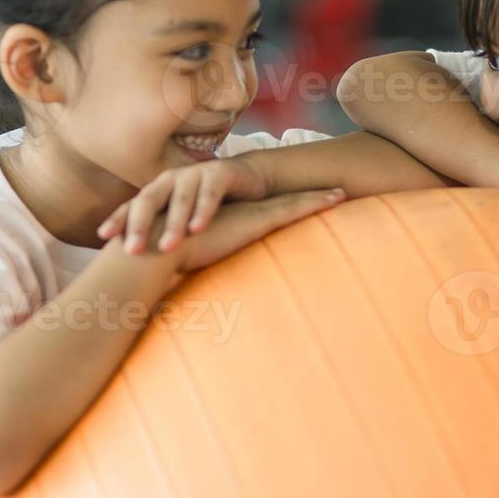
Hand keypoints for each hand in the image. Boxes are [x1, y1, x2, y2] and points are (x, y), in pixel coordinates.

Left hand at [99, 156, 294, 254]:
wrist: (247, 180)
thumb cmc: (207, 205)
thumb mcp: (180, 218)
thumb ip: (160, 233)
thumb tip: (132, 268)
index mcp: (157, 191)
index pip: (132, 206)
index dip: (118, 219)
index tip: (103, 238)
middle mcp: (171, 180)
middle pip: (149, 200)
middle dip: (139, 225)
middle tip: (133, 250)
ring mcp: (195, 174)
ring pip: (179, 199)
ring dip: (172, 223)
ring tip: (167, 246)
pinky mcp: (220, 173)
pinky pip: (209, 193)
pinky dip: (203, 210)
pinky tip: (198, 228)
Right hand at [159, 189, 346, 281]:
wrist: (157, 247)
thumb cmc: (163, 260)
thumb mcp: (185, 265)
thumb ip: (192, 272)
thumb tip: (178, 305)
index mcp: (228, 221)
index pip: (261, 212)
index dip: (283, 207)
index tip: (301, 204)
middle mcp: (242, 212)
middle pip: (282, 202)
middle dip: (308, 196)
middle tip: (335, 191)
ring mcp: (251, 214)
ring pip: (294, 203)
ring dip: (319, 198)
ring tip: (341, 194)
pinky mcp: (256, 219)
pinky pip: (294, 208)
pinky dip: (316, 203)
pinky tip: (335, 199)